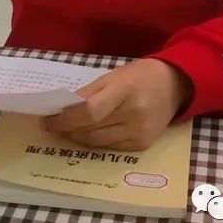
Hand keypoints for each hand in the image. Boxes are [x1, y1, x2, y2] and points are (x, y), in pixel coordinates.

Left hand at [41, 58, 191, 150]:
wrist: (174, 85)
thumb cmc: (139, 76)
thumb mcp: (113, 76)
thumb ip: (88, 94)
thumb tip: (62, 110)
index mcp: (124, 91)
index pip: (89, 112)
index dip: (65, 120)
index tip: (48, 120)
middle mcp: (134, 115)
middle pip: (91, 130)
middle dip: (67, 130)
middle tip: (51, 126)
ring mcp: (139, 133)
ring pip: (98, 143)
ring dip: (77, 138)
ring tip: (64, 131)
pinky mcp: (142, 145)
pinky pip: (111, 147)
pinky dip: (95, 142)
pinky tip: (86, 135)